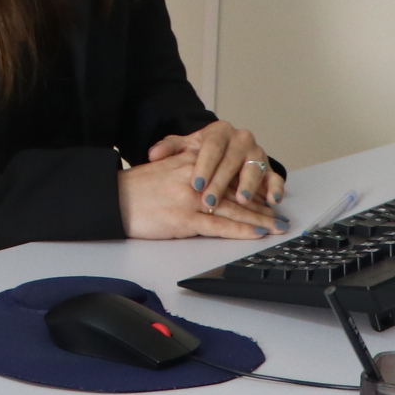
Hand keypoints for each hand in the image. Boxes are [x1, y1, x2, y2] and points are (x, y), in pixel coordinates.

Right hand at [119, 146, 279, 240]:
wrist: (114, 198)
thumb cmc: (137, 187)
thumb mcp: (164, 166)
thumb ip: (187, 166)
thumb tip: (207, 179)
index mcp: (192, 161)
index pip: (229, 173)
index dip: (250, 186)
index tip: (266, 196)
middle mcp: (196, 177)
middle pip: (236, 191)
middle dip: (261, 205)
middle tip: (281, 214)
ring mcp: (191, 198)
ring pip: (233, 208)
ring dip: (259, 219)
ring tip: (277, 226)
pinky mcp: (184, 218)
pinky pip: (218, 225)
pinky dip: (241, 229)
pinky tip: (256, 233)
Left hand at [147, 122, 284, 218]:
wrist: (222, 152)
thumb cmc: (201, 153)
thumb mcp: (184, 148)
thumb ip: (169, 149)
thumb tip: (154, 154)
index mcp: (219, 131)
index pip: (212, 147)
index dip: (204, 166)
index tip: (195, 184)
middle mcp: (241, 139)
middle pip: (231, 161)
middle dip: (221, 183)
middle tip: (210, 200)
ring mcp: (257, 153)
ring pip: (254, 168)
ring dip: (249, 185)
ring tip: (242, 200)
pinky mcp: (270, 167)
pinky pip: (275, 177)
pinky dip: (275, 188)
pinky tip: (271, 201)